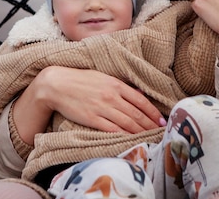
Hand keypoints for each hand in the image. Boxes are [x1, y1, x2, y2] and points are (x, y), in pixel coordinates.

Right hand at [13, 66, 164, 143]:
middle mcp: (111, 96)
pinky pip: (112, 130)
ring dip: (141, 132)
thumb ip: (121, 87)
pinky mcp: (92, 119)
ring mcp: (102, 108)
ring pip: (127, 124)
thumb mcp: (102, 77)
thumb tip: (139, 95)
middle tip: (161, 133)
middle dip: (150, 125)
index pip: (141, 101)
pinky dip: (124, 136)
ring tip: (150, 138)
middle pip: (137, 115)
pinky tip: (131, 140)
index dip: (153, 113)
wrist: (56, 84)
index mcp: (115, 84)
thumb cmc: (80, 80)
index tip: (161, 121)